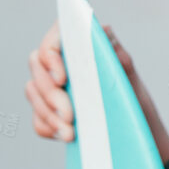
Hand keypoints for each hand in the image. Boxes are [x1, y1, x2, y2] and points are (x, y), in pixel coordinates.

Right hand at [25, 21, 168, 163]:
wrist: (136, 130)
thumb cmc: (134, 98)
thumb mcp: (128, 76)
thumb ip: (114, 54)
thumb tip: (102, 33)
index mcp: (81, 44)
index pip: (54, 40)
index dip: (51, 58)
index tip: (62, 80)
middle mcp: (62, 60)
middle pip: (38, 67)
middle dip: (52, 95)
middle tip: (69, 116)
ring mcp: (51, 84)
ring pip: (33, 92)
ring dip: (50, 114)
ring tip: (70, 132)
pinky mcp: (47, 107)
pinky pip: (37, 116)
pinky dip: (48, 127)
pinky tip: (65, 135)